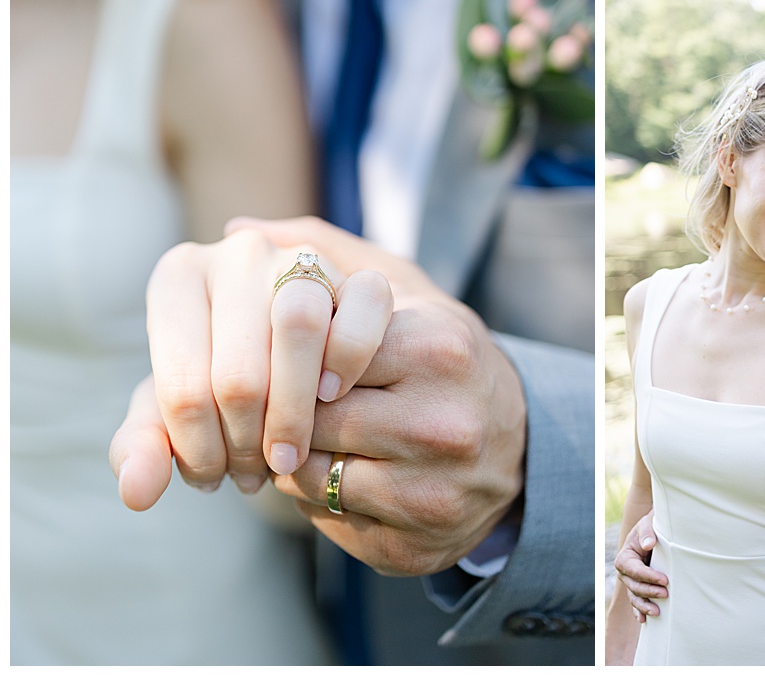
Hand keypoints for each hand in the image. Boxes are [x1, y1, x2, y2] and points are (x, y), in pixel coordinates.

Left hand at [110, 218, 392, 507]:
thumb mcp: (172, 410)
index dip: (196, 451)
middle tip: (252, 474)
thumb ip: (143, 445)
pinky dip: (348, 359)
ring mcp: (302, 257)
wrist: (289, 351)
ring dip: (295, 414)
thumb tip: (137, 491)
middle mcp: (238, 253)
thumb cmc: (218, 380)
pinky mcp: (358, 274)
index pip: (182, 387)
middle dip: (245, 445)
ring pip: (300, 329)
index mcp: (179, 275)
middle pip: (240, 373)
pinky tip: (332, 395)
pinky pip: (362, 310)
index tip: (210, 477)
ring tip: (288, 455)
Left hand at [111, 216, 526, 574]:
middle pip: (312, 421)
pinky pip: (332, 522)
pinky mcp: (418, 545)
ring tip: (316, 439)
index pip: (317, 354)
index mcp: (438, 346)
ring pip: (313, 477)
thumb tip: (236, 230)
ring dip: (299, 460)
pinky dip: (322, 500)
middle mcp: (444, 419)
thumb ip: (322, 251)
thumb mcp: (401, 290)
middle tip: (285, 406)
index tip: (293, 361)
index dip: (290, 361)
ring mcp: (436, 489)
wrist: (518, 449)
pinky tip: (343, 476)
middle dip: (287, 414)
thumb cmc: (440, 358)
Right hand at [614, 511, 667, 621]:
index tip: (665, 580)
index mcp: (625, 557)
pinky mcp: (638, 587)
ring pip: (635, 597)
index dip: (649, 577)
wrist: (654, 532)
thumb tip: (648, 544)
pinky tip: (643, 620)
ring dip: (645, 606)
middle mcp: (625, 572)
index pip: (635, 571)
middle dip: (650, 592)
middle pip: (634, 586)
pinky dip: (639, 611)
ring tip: (658, 612)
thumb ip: (647, 533)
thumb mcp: (648, 525)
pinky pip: (636, 602)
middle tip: (666, 593)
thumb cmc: (651, 527)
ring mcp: (630, 582)